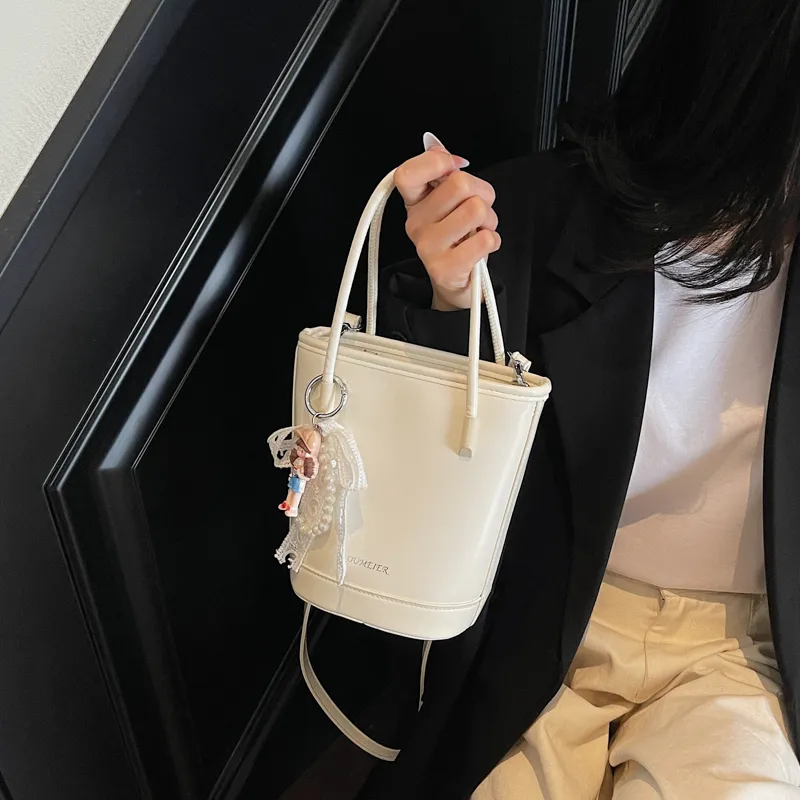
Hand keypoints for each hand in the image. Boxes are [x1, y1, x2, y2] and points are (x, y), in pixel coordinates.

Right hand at [394, 136, 500, 310]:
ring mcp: (427, 248)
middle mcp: (415, 224)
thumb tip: (435, 144)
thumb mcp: (449, 203)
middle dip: (482, 194)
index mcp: (414, 203)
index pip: (407, 173)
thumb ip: (443, 172)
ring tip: (479, 231)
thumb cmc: (458, 238)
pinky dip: (493, 240)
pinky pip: (484, 239)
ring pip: (476, 209)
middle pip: (459, 184)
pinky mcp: (444, 268)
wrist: (458, 282)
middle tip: (478, 212)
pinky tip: (481, 247)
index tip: (455, 167)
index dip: (437, 162)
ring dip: (490, 219)